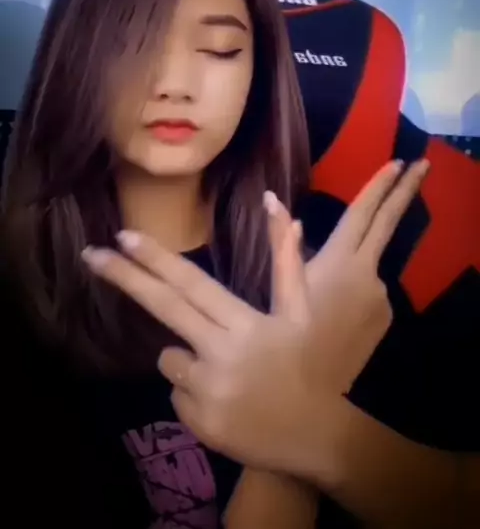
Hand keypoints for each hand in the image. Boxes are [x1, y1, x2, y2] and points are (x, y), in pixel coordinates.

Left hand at [83, 159, 428, 472]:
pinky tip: (226, 400)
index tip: (122, 236)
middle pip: (164, 308)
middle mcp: (221, 354)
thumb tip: (276, 203)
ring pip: (168, 358)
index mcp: (245, 324)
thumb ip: (286, 259)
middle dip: (124, 277)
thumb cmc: (305, 365)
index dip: (156, 259)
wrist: (314, 437)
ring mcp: (207, 391)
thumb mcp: (299, 313)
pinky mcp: (197, 423)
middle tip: (90, 253)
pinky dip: (193, 393)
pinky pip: (177, 393)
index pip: (192, 284)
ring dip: (185, 358)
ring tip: (228, 374)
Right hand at [269, 159, 428, 393]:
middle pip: (388, 223)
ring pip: (370, 262)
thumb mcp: (282, 285)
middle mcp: (368, 272)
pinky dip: (357, 288)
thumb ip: (281, 241)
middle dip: (405, 192)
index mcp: (341, 260)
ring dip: (360, 258)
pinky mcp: (383, 316)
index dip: (380, 186)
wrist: (316, 386)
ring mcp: (380, 296)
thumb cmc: (292, 332)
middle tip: (424, 164)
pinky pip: (370, 290)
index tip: (399, 162)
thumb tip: (273, 199)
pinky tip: (336, 308)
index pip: (364, 213)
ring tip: (328, 288)